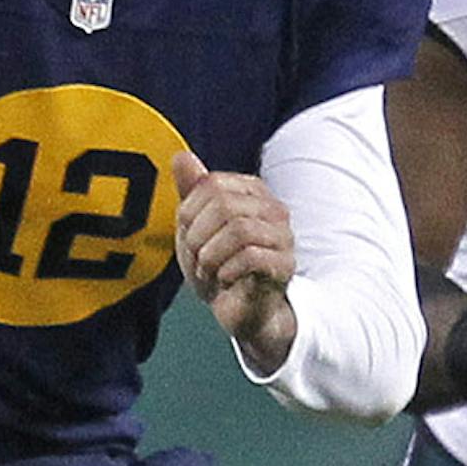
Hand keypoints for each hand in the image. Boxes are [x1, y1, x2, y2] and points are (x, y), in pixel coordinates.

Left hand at [172, 148, 296, 371]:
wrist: (238, 310)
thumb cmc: (217, 264)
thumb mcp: (195, 227)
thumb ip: (191, 192)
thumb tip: (181, 156)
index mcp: (251, 191)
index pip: (211, 184)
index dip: (189, 213)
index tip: (188, 236)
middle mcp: (273, 208)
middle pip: (224, 206)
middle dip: (198, 237)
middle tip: (197, 259)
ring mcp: (283, 237)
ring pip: (238, 231)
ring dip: (210, 256)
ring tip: (209, 271)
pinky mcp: (285, 265)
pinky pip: (250, 258)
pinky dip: (225, 271)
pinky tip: (224, 280)